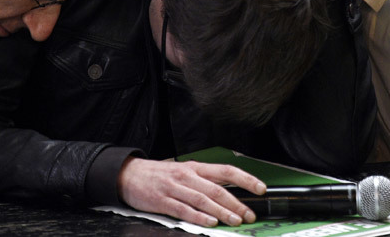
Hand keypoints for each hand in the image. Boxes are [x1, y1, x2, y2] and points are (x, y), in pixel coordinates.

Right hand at [118, 157, 265, 226]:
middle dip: (236, 203)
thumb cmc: (159, 175)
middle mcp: (188, 176)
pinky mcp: (162, 201)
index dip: (245, 179)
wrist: (128, 175)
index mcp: (195, 168)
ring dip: (222, 211)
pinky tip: (210, 222)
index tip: (261, 188)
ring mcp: (175, 188)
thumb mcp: (184, 172)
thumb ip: (204, 181)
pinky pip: (184, 209)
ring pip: (203, 199)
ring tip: (235, 220)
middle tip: (250, 214)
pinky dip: (199, 216)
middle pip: (217, 189)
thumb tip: (230, 194)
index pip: (226, 171)